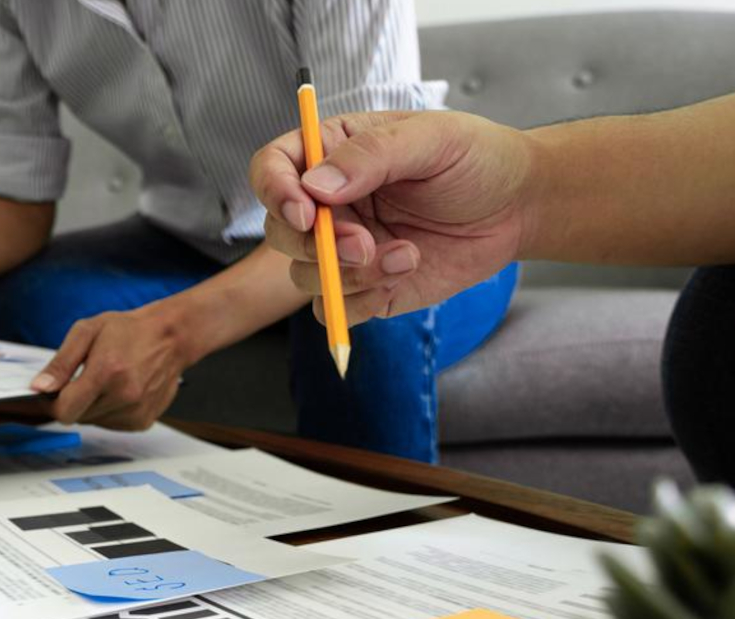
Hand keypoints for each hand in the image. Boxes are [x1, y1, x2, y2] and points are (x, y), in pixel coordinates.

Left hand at [29, 307, 190, 430]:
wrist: (171, 337)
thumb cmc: (129, 330)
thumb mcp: (87, 332)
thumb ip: (60, 363)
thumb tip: (39, 387)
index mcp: (106, 372)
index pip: (65, 410)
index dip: (52, 403)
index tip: (52, 393)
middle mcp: (123, 396)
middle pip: (78, 417)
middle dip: (73, 401)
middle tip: (84, 378)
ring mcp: (136, 411)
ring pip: (94, 422)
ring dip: (92, 406)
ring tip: (106, 381)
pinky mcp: (143, 421)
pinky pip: (111, 424)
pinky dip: (109, 411)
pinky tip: (118, 391)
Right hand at [250, 110, 533, 324]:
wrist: (518, 207)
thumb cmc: (476, 159)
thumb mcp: (431, 139)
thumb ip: (372, 156)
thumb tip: (315, 187)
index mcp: (332, 154)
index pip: (272, 168)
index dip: (274, 190)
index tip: (304, 211)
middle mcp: (328, 203)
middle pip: (280, 230)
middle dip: (317, 245)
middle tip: (363, 245)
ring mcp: (342, 249)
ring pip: (304, 275)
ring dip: (350, 275)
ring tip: (406, 255)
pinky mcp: (363, 288)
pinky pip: (333, 309)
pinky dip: (362, 302)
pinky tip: (405, 273)